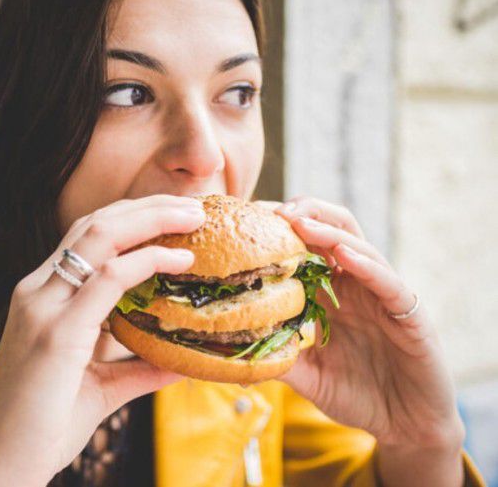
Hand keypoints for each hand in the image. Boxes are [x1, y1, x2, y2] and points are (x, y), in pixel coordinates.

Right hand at [0, 195, 204, 485]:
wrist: (2, 465)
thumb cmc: (44, 427)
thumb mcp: (100, 387)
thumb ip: (139, 369)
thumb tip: (182, 361)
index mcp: (42, 297)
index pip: (87, 237)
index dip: (133, 218)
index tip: (175, 217)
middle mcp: (37, 291)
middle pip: (95, 223)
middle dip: (148, 206)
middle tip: (194, 204)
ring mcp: (42, 307)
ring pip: (99, 235)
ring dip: (152, 219)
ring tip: (194, 216)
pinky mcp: (56, 332)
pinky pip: (107, 278)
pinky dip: (146, 261)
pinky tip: (179, 262)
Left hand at [273, 197, 465, 485]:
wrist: (406, 427)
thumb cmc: (358, 396)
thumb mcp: (307, 376)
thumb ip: (277, 358)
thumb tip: (229, 351)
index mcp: (330, 293)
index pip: (305, 247)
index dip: (280, 230)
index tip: (247, 220)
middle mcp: (356, 286)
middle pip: (333, 230)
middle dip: (304, 213)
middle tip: (270, 211)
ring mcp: (382, 295)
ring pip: (358, 246)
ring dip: (328, 230)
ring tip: (299, 220)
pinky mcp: (409, 313)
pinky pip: (388, 282)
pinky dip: (366, 265)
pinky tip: (343, 255)